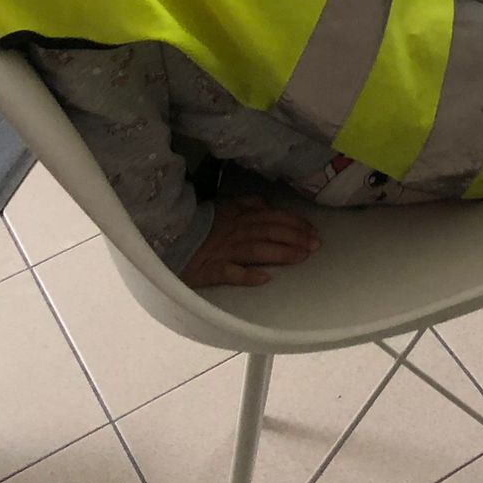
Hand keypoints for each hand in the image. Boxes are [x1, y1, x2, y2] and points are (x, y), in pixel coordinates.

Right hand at [180, 196, 319, 288]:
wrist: (167, 239)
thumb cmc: (198, 224)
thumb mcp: (223, 207)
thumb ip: (245, 204)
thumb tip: (265, 203)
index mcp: (240, 215)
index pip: (274, 217)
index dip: (295, 224)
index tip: (313, 231)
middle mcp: (236, 231)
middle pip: (271, 232)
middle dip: (296, 238)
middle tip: (315, 246)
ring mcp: (225, 250)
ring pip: (258, 249)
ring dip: (281, 253)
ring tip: (301, 258)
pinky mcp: (211, 269)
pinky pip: (231, 272)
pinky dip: (248, 275)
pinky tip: (265, 278)